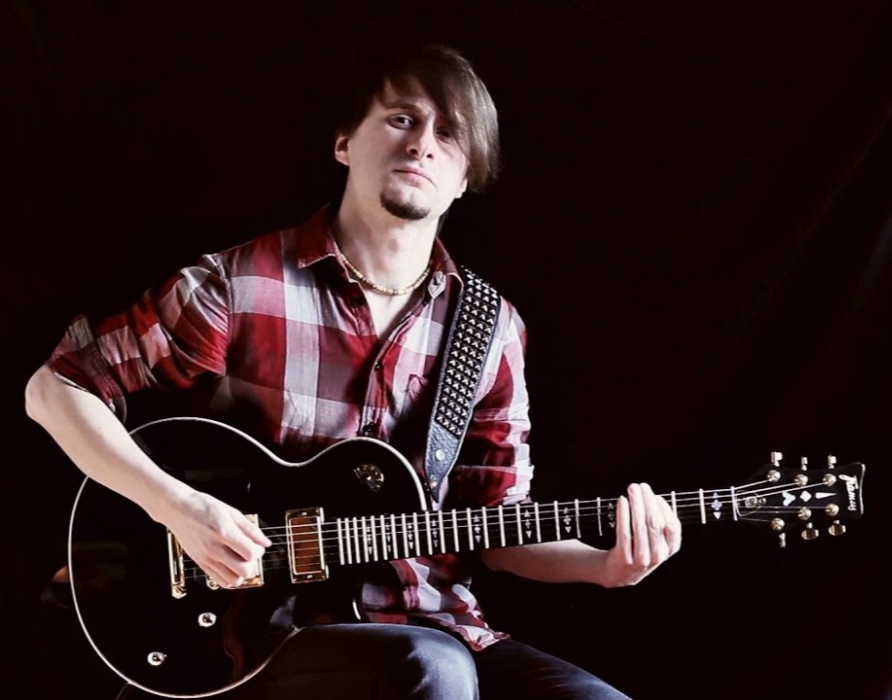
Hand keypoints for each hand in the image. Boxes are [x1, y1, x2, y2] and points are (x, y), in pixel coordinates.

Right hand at [156, 490, 270, 587]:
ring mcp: (207, 558)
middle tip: (250, 554)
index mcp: (225, 532)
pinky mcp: (201, 564)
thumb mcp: (231, 512)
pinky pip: (219, 582)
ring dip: (241, 573)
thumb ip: (250, 529)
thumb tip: (265, 541)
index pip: (250, 553)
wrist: (178, 509)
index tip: (258, 546)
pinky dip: (229, 578)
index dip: (259, 551)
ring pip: (233, 580)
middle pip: (244, 570)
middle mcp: (215, 548)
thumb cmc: (202, 507)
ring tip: (241, 561)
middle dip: (252, 563)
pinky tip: (231, 567)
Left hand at [601, 483, 680, 586]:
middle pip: (655, 523)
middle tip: (640, 486)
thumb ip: (658, 522)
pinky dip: (623, 515)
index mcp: (669, 550)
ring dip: (636, 504)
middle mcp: (658, 556)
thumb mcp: (654, 541)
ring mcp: (642, 559)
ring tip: (632, 489)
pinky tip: (622, 501)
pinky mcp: (625, 559)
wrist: (618, 573)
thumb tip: (652, 497)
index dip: (665, 508)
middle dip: (648, 501)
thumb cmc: (638, 549)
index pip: (673, 526)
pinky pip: (625, 533)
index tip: (654, 495)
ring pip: (640, 527)